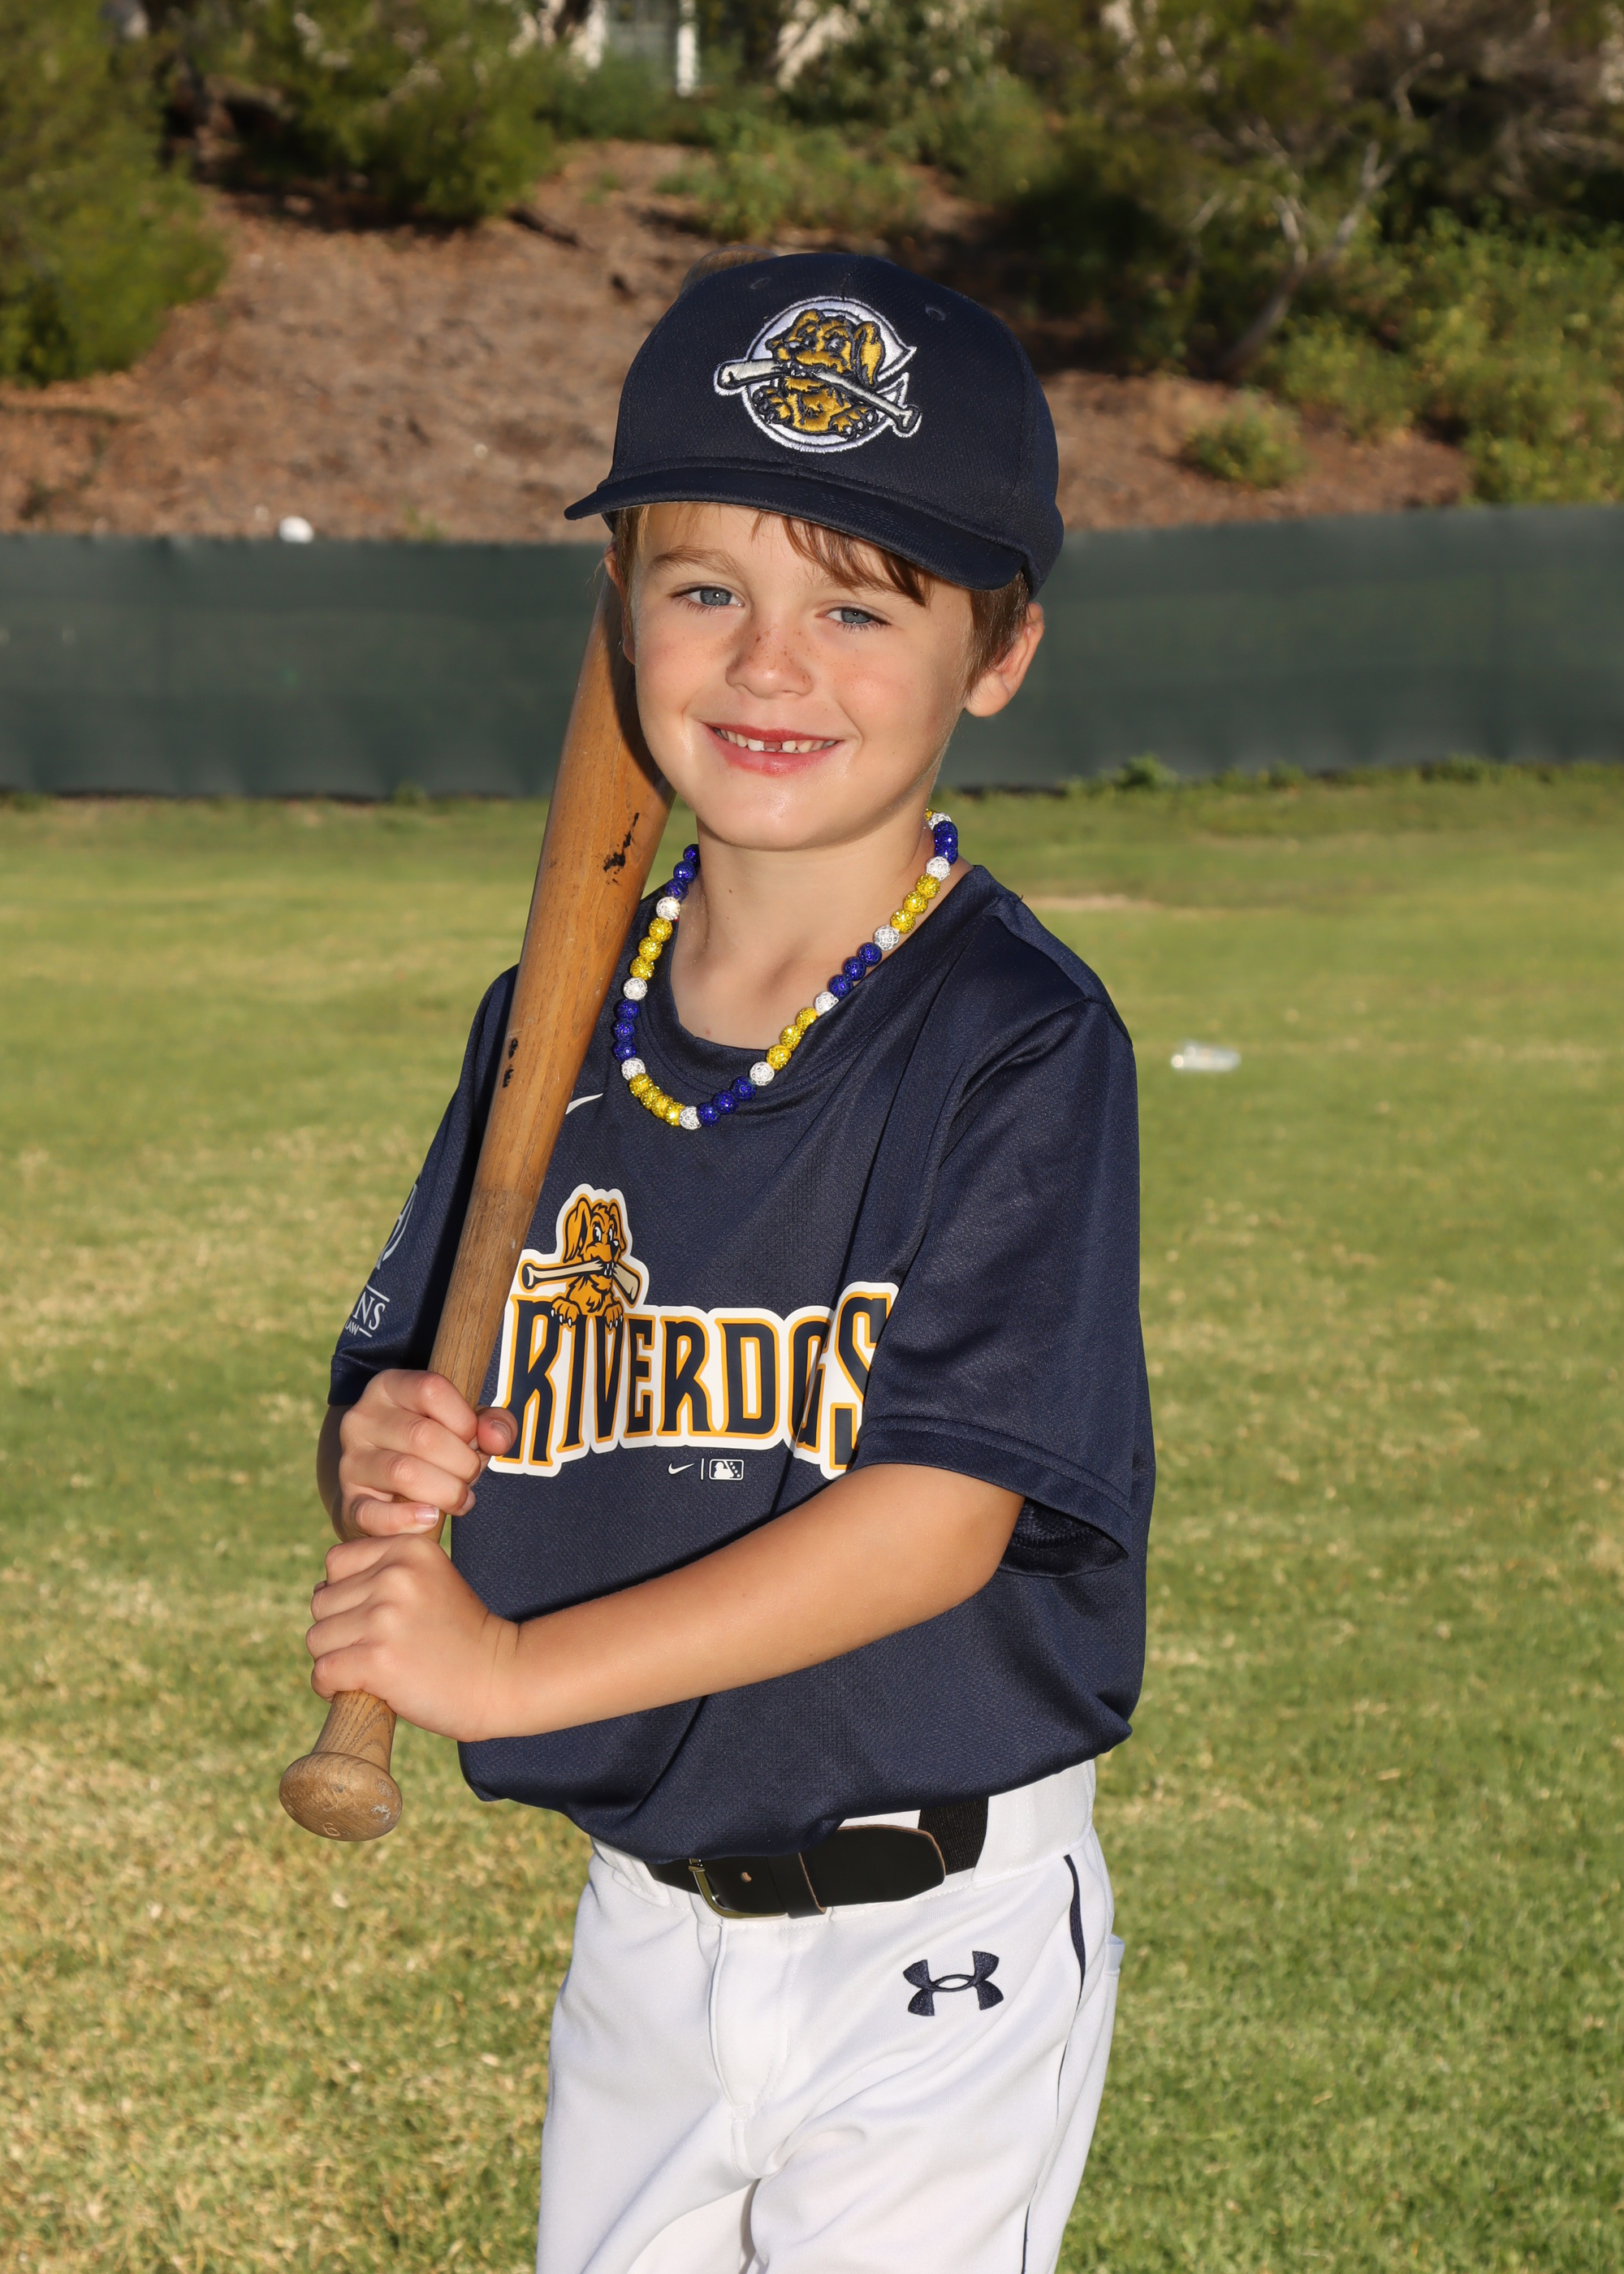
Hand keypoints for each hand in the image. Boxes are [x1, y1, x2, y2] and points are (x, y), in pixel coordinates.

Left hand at [307, 1533, 520, 1740]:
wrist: (499, 1678)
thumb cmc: (460, 1635)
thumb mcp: (431, 1580)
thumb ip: (384, 1571)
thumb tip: (321, 1588)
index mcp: (408, 1548)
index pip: (336, 1562)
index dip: (345, 1593)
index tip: (369, 1616)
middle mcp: (395, 1576)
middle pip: (322, 1602)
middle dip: (338, 1628)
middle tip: (372, 1647)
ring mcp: (384, 1618)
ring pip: (317, 1638)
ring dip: (334, 1658)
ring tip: (367, 1668)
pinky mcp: (377, 1660)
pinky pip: (323, 1671)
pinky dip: (329, 1686)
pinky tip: (355, 1688)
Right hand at [333, 1371, 517, 1536]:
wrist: (388, 1486)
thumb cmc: (436, 1447)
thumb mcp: (466, 1424)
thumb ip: (493, 1423)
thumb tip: (495, 1438)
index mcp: (389, 1387)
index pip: (431, 1389)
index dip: (463, 1419)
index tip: (472, 1439)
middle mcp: (362, 1418)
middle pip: (422, 1436)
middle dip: (462, 1462)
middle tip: (471, 1475)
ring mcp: (351, 1460)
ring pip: (403, 1473)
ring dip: (446, 1492)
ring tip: (460, 1499)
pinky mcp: (349, 1501)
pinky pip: (373, 1514)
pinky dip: (407, 1520)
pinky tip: (431, 1518)